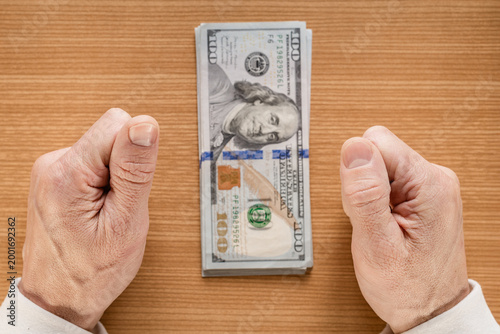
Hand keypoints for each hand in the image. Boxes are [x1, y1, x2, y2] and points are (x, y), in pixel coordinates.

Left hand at [20, 108, 158, 330]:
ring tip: (107, 212)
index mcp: (67, 172)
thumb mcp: (126, 223)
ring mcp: (51, 171)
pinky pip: (94, 163)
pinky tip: (98, 210)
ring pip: (104, 149)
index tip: (129, 190)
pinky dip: (103, 184)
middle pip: (111, 135)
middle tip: (118, 206)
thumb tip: (146, 126)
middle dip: (126, 168)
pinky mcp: (55, 177)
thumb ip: (136, 170)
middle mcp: (52, 164)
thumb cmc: (90, 271)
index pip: (119, 124)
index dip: (137, 157)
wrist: (59, 298)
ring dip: (115, 178)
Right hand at [340, 126, 469, 332]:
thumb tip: (353, 147)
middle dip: (362, 185)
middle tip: (372, 222)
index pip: (375, 142)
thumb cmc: (408, 287)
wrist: (431, 310)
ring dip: (369, 196)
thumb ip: (364, 194)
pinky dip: (378, 202)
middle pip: (377, 153)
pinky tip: (384, 225)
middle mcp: (435, 178)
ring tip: (380, 227)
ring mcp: (431, 186)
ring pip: (379, 167)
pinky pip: (387, 181)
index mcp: (429, 184)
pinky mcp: (424, 194)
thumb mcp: (376, 244)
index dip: (357, 174)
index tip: (365, 206)